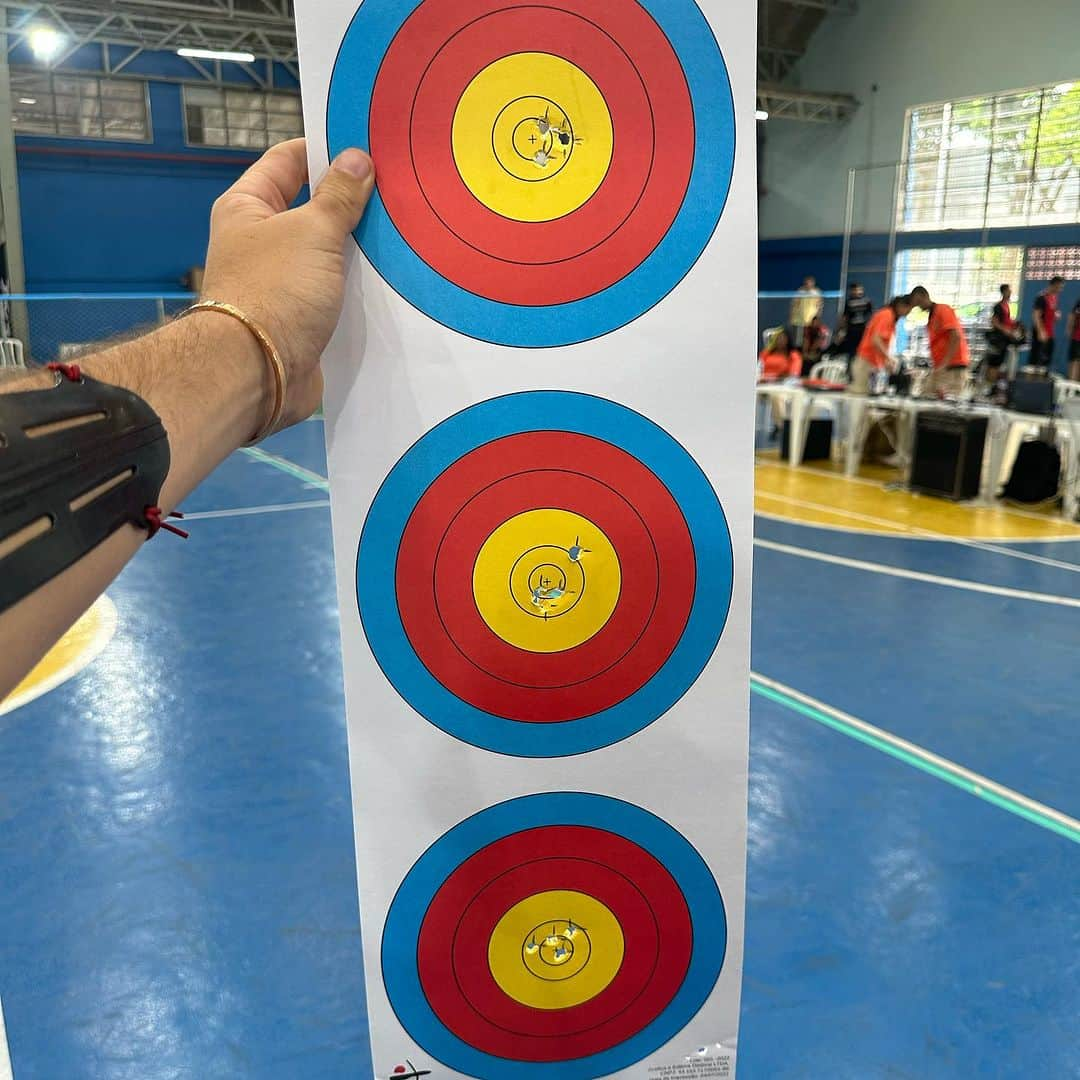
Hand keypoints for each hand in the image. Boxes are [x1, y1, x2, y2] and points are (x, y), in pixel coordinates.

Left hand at [201, 138, 374, 429]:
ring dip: (360, 248)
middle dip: (352, 201)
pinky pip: (336, 291)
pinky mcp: (302, 317)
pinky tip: (394, 279)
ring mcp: (282, 281)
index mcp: (248, 207)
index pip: (288, 161)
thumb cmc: (275, 290)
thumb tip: (358, 158)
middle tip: (399, 189)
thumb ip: (339, 196)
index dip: (325, 150)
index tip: (368, 145)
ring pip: (329, 253)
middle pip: (313, 207)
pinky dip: (360, 286)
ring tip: (406, 232)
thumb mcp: (313, 232)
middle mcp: (261, 241)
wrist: (259, 373)